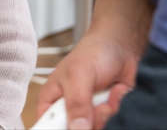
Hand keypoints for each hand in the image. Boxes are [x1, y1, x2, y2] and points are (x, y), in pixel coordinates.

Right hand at [38, 0, 152, 128]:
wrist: (121, 45)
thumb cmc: (94, 51)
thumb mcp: (80, 76)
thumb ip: (76, 103)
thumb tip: (77, 129)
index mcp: (51, 98)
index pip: (45, 126)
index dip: (55, 129)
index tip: (72, 124)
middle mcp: (67, 106)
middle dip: (86, 121)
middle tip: (91, 104)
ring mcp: (86, 109)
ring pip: (92, 128)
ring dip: (103, 113)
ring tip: (103, 92)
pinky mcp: (103, 110)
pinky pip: (107, 121)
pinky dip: (114, 106)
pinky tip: (113, 91)